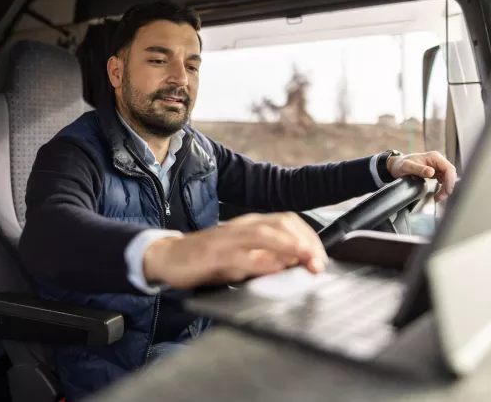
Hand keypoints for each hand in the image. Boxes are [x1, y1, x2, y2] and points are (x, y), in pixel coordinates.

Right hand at [143, 212, 327, 288]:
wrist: (169, 256)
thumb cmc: (207, 258)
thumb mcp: (242, 256)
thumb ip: (266, 257)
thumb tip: (295, 263)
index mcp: (250, 225)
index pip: (287, 221)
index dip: (309, 237)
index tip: (321, 258)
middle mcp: (241, 227)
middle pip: (281, 223)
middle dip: (304, 241)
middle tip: (318, 263)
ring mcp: (227, 239)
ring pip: (263, 234)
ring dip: (288, 245)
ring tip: (304, 257)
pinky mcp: (212, 254)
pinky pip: (239, 256)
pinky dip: (259, 262)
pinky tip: (273, 268)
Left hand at [387, 151, 456, 201]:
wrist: (396, 165)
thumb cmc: (400, 164)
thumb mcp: (407, 167)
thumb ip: (418, 169)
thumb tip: (431, 172)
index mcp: (434, 157)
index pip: (448, 168)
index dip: (450, 180)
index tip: (447, 191)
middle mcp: (437, 160)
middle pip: (450, 173)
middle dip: (448, 186)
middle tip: (440, 197)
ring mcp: (437, 166)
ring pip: (448, 177)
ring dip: (445, 188)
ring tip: (438, 197)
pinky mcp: (435, 172)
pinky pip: (444, 180)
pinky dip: (442, 187)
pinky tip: (438, 193)